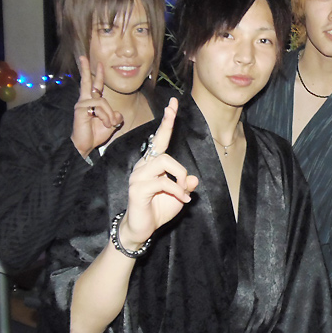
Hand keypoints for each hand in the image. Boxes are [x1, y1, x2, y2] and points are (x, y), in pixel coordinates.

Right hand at [71, 56, 123, 157]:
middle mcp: (85, 100)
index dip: (98, 75)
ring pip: (102, 101)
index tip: (100, 64)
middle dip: (86, 69)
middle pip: (86, 81)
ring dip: (109, 114)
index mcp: (92, 102)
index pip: (95, 86)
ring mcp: (82, 104)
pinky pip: (99, 106)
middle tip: (83, 57)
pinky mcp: (80, 109)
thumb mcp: (111, 124)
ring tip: (108, 123)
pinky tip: (104, 122)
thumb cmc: (96, 134)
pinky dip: (105, 115)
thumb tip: (118, 114)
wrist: (86, 145)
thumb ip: (116, 116)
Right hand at [118, 98, 198, 250]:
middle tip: (183, 168)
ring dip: (179, 178)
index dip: (167, 122)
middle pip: (162, 148)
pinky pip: (163, 182)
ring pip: (165, 163)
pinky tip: (182, 200)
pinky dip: (177, 191)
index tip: (173, 104)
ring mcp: (138, 176)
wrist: (142, 229)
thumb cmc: (159, 209)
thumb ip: (186, 185)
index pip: (159, 138)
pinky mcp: (138, 188)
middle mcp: (143, 165)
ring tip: (183, 193)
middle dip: (176, 153)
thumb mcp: (179, 195)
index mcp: (152, 163)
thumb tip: (193, 178)